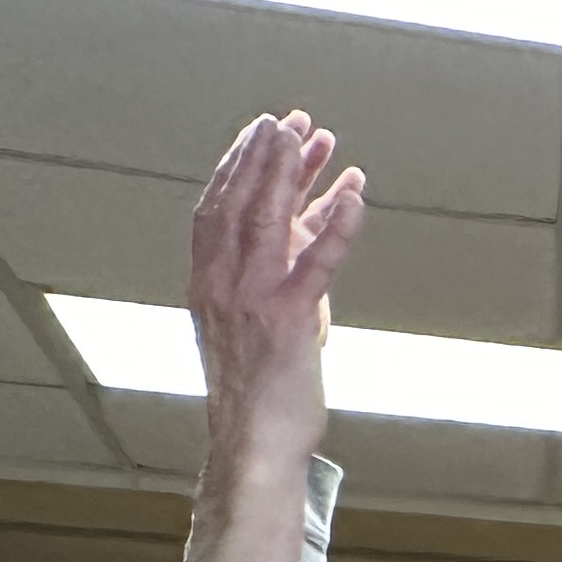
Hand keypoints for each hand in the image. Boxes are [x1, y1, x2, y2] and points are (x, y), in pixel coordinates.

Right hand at [189, 113, 364, 474]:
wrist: (255, 443)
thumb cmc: (262, 385)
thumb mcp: (261, 316)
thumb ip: (280, 267)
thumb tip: (309, 221)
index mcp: (206, 280)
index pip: (216, 206)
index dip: (239, 163)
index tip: (262, 130)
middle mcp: (220, 282)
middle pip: (239, 201)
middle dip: (264, 155)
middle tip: (288, 118)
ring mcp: (251, 300)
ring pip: (268, 221)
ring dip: (292, 173)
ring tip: (314, 136)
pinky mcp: (288, 322)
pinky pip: (315, 263)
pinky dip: (336, 225)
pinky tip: (355, 195)